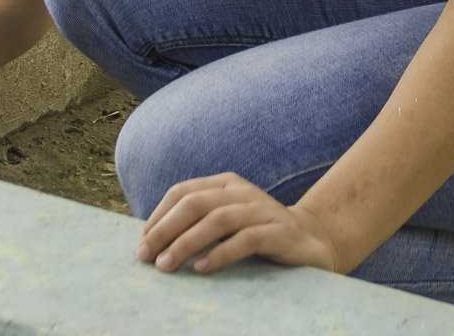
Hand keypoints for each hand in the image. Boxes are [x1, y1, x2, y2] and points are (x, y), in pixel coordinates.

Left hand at [135, 172, 338, 275]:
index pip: (182, 192)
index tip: (141, 244)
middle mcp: (241, 191)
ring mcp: (262, 210)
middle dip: (165, 229)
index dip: (158, 217)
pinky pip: (245, 239)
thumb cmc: (258, 233)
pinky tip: (202, 269)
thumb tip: (152, 241)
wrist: (312, 240)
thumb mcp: (226, 222)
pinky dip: (220, 254)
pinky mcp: (280, 232)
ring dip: (187, 243)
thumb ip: (198, 223)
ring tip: (167, 265)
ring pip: (217, 220)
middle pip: (194, 203)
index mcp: (225, 184)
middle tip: (146, 256)